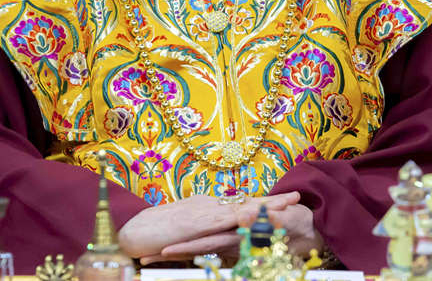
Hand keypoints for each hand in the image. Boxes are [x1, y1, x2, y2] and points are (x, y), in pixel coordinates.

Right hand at [119, 192, 299, 260]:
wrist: (132, 232)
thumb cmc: (155, 234)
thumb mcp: (186, 233)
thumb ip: (203, 232)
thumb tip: (219, 235)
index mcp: (208, 209)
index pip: (241, 205)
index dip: (264, 203)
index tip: (285, 201)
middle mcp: (210, 207)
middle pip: (248, 202)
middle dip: (274, 200)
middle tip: (298, 197)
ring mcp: (205, 213)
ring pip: (242, 208)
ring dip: (267, 205)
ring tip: (289, 203)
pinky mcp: (199, 223)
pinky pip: (225, 219)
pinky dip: (242, 215)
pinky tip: (258, 213)